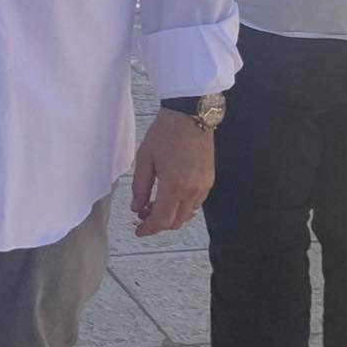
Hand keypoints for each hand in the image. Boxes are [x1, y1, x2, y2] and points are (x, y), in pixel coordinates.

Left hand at [131, 109, 214, 235]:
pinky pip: (195, 204)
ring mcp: (203, 187)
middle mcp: (192, 190)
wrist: (190, 116)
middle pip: (175, 222)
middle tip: (142, 216)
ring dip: (170, 216)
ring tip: (154, 205)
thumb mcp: (145, 158)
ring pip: (186, 215)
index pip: (162, 220)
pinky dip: (181, 207)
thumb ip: (140, 186)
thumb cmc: (165, 133)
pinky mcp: (209, 181)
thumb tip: (137, 207)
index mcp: (174, 185)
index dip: (148, 229)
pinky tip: (170, 197)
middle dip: (157, 224)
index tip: (138, 230)